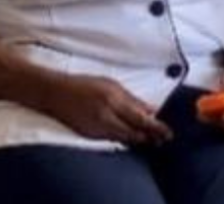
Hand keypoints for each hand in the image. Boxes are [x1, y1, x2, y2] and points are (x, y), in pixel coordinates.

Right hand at [42, 74, 172, 144]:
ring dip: (137, 139)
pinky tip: (128, 136)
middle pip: (134, 133)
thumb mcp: (110, 84)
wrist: (55, 93)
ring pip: (124, 139)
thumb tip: (152, 110)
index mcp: (113, 100)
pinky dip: (122, 138)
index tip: (168, 133)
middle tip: (162, 139)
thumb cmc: (83, 84)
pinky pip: (111, 139)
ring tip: (148, 139)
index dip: (156, 128)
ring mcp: (97, 128)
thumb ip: (131, 98)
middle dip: (150, 137)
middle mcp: (106, 116)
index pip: (141, 119)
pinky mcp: (90, 135)